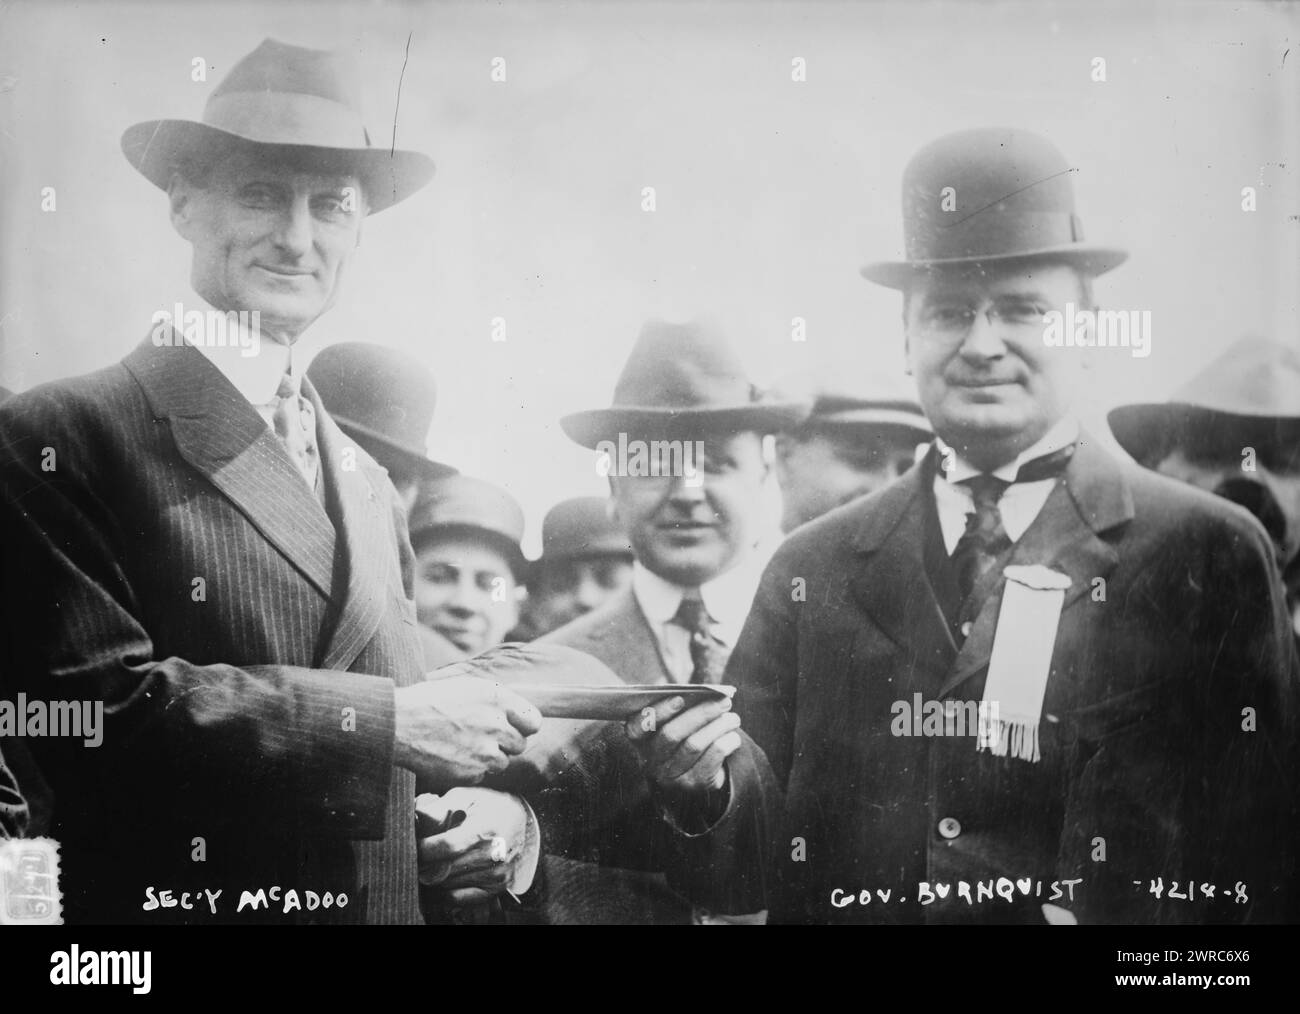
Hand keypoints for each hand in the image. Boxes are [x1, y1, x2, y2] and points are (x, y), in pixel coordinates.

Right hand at [394, 676, 541, 790]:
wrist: (398, 725)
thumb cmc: (427, 702)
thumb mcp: (465, 687)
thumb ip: (495, 699)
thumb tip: (515, 713)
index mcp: (496, 698)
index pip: (534, 721)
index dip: (525, 726)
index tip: (518, 728)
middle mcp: (496, 724)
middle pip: (520, 745)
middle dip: (505, 743)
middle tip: (482, 738)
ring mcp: (485, 751)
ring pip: (502, 762)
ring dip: (487, 758)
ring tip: (462, 746)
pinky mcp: (472, 772)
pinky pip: (481, 776)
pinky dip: (470, 770)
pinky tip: (452, 757)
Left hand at [415, 787, 535, 905]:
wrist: (520, 817)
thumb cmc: (488, 804)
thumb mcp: (465, 796)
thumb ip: (438, 808)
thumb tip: (414, 817)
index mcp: (485, 829)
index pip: (447, 847)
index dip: (425, 848)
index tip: (415, 843)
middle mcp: (493, 855)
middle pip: (445, 869)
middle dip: (425, 862)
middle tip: (419, 853)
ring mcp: (497, 874)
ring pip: (447, 884)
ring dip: (434, 875)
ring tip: (432, 861)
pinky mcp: (497, 887)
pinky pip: (458, 898)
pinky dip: (444, 889)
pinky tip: (443, 875)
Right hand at [624, 694, 741, 794]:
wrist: (700, 775)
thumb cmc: (687, 738)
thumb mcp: (676, 725)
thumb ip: (681, 708)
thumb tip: (704, 692)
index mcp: (641, 742)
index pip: (637, 728)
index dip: (657, 712)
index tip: (680, 698)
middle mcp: (651, 761)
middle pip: (671, 734)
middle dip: (701, 713)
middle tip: (724, 702)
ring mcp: (671, 777)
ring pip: (694, 744)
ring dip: (719, 726)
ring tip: (733, 718)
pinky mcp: (693, 785)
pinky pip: (711, 758)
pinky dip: (727, 742)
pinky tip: (733, 736)